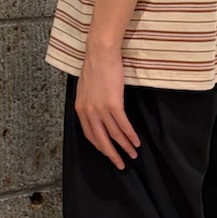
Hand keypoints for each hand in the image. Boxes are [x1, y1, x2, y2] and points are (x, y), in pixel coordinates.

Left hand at [75, 46, 140, 169]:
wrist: (100, 53)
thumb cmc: (95, 66)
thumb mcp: (86, 87)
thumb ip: (89, 102)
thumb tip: (96, 111)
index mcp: (80, 109)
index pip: (89, 134)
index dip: (100, 146)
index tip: (108, 153)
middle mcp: (88, 112)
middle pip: (101, 140)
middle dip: (112, 154)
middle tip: (121, 164)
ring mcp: (100, 109)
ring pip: (114, 135)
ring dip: (125, 146)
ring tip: (133, 154)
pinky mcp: (113, 104)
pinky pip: (123, 125)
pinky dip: (130, 135)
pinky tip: (136, 141)